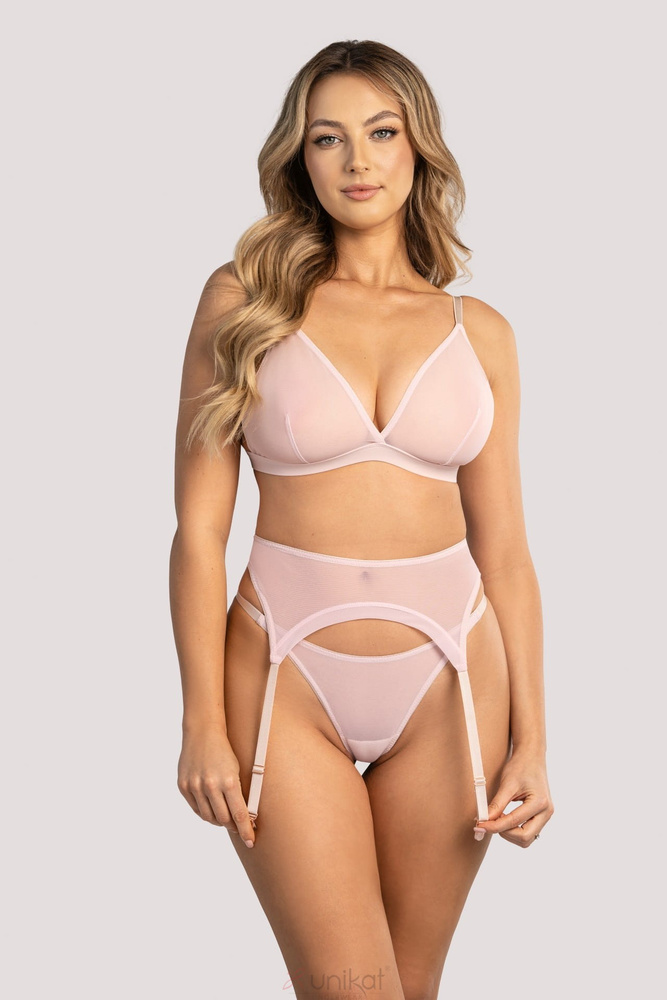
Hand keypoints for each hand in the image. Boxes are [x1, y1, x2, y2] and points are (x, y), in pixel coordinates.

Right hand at [177, 723, 255, 848]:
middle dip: (232, 826)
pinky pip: (196, 808)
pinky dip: (205, 812)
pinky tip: (211, 809)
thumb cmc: (224, 751)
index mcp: (228, 781)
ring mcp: (195, 786)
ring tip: (225, 818)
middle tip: (238, 827)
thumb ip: (237, 794)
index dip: (246, 831)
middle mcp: (210, 785)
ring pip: (208, 817)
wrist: (202, 732)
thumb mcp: (236, 770)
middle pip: (223, 819)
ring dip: (218, 820)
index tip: (251, 841)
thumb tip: (242, 818)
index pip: (239, 814)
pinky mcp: (183, 786)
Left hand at [473, 748, 553, 846]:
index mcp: (540, 802)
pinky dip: (515, 830)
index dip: (494, 826)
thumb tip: (484, 820)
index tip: (480, 826)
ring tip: (498, 818)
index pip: (513, 822)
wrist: (531, 757)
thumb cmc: (521, 766)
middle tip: (489, 823)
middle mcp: (546, 812)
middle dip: (504, 833)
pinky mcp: (541, 816)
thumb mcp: (507, 784)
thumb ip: (496, 804)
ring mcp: (546, 815)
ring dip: (510, 833)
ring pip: (527, 839)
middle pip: (524, 838)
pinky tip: (505, 818)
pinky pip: (528, 832)